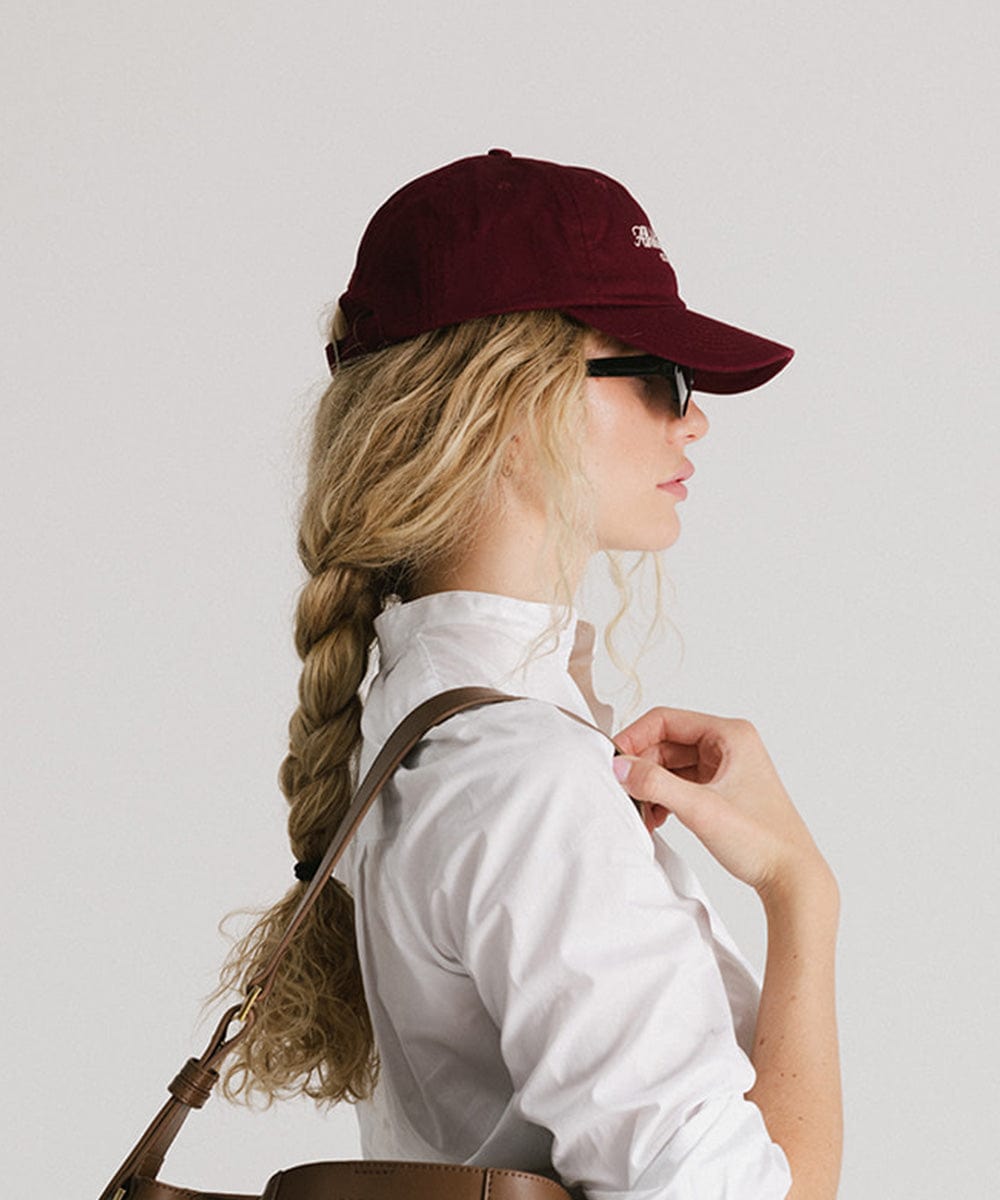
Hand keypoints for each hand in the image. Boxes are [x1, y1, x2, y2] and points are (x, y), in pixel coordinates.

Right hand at [613, 706, 830, 895]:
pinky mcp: (721, 790)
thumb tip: (619, 766)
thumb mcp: (701, 809)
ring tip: (642, 812)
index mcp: (730, 735)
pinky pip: (680, 783)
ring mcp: (725, 768)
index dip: (635, 737)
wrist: (791, 878)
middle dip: (642, 768)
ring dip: (651, 786)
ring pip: (670, 765)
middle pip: (666, 743)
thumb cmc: (761, 840)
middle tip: (624, 793)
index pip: (667, 720)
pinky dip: (663, 797)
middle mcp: (728, 745)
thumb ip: (656, 784)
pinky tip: (656, 818)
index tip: (614, 761)